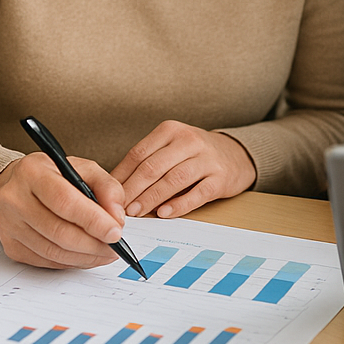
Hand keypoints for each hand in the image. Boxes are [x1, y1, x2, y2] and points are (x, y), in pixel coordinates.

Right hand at [0, 152, 126, 268]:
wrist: (17, 185)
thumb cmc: (52, 176)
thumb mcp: (82, 169)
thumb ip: (106, 186)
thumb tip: (117, 216)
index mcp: (32, 172)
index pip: (64, 201)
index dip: (93, 220)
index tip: (116, 232)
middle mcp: (14, 198)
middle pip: (59, 231)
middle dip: (93, 244)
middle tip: (115, 247)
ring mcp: (9, 225)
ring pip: (53, 251)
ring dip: (85, 256)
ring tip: (105, 252)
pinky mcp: (10, 245)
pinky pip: (46, 261)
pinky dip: (71, 262)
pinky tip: (85, 255)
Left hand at [111, 121, 256, 219]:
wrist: (235, 154)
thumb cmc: (194, 153)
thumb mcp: (170, 147)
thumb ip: (146, 162)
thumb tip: (114, 187)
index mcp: (170, 130)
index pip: (139, 154)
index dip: (121, 176)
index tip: (108, 194)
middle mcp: (188, 141)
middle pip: (153, 167)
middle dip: (132, 190)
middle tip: (119, 208)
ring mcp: (206, 159)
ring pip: (173, 180)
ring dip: (151, 198)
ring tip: (136, 212)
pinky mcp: (220, 178)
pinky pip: (197, 193)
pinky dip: (179, 205)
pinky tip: (164, 213)